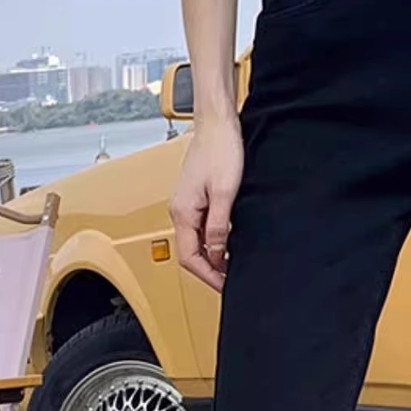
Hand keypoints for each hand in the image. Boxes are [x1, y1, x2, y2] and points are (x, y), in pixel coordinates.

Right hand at [169, 108, 243, 292]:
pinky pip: (199, 228)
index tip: (224, 286)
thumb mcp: (225, 194)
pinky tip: (226, 242)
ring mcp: (186, 204)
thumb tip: (216, 254)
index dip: (208, 276)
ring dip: (211, 256)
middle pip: (189, 253)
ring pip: (194, 241)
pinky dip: (211, 241)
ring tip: (230, 266)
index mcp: (183, 212)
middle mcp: (180, 210)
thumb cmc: (221, 150)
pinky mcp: (194, 197)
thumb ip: (219, 227)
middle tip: (229, 281)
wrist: (217, 124)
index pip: (189, 258)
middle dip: (209, 270)